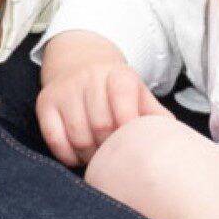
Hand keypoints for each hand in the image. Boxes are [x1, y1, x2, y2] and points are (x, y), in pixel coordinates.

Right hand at [31, 29, 157, 164]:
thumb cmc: (116, 89)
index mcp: (119, 75)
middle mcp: (90, 78)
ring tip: (98, 156)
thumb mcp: (139, 94)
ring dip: (89, 155)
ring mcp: (65, 90)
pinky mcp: (45, 103)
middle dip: (109, 149)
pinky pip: (54, 140)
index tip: (131, 145)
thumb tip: (174, 140)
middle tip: (114, 156)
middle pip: (101, 126)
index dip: (128, 130)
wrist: (79, 62)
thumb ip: (156, 116)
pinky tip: (78, 155)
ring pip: (78, 136)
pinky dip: (68, 156)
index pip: (124, 105)